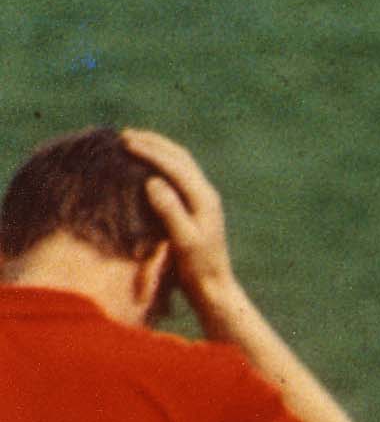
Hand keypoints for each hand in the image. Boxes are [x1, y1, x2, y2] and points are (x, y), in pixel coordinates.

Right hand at [120, 128, 236, 301]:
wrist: (213, 286)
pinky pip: (178, 175)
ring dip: (158, 149)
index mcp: (204, 199)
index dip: (151, 152)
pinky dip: (162, 163)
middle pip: (180, 158)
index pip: (176, 166)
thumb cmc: (197, 267)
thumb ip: (170, 210)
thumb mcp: (183, 240)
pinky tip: (145, 166)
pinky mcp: (197, 206)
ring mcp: (203, 199)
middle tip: (125, 135)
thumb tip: (153, 181)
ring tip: (134, 142)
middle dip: (154, 143)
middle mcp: (206, 194)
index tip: (126, 142)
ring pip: (181, 163)